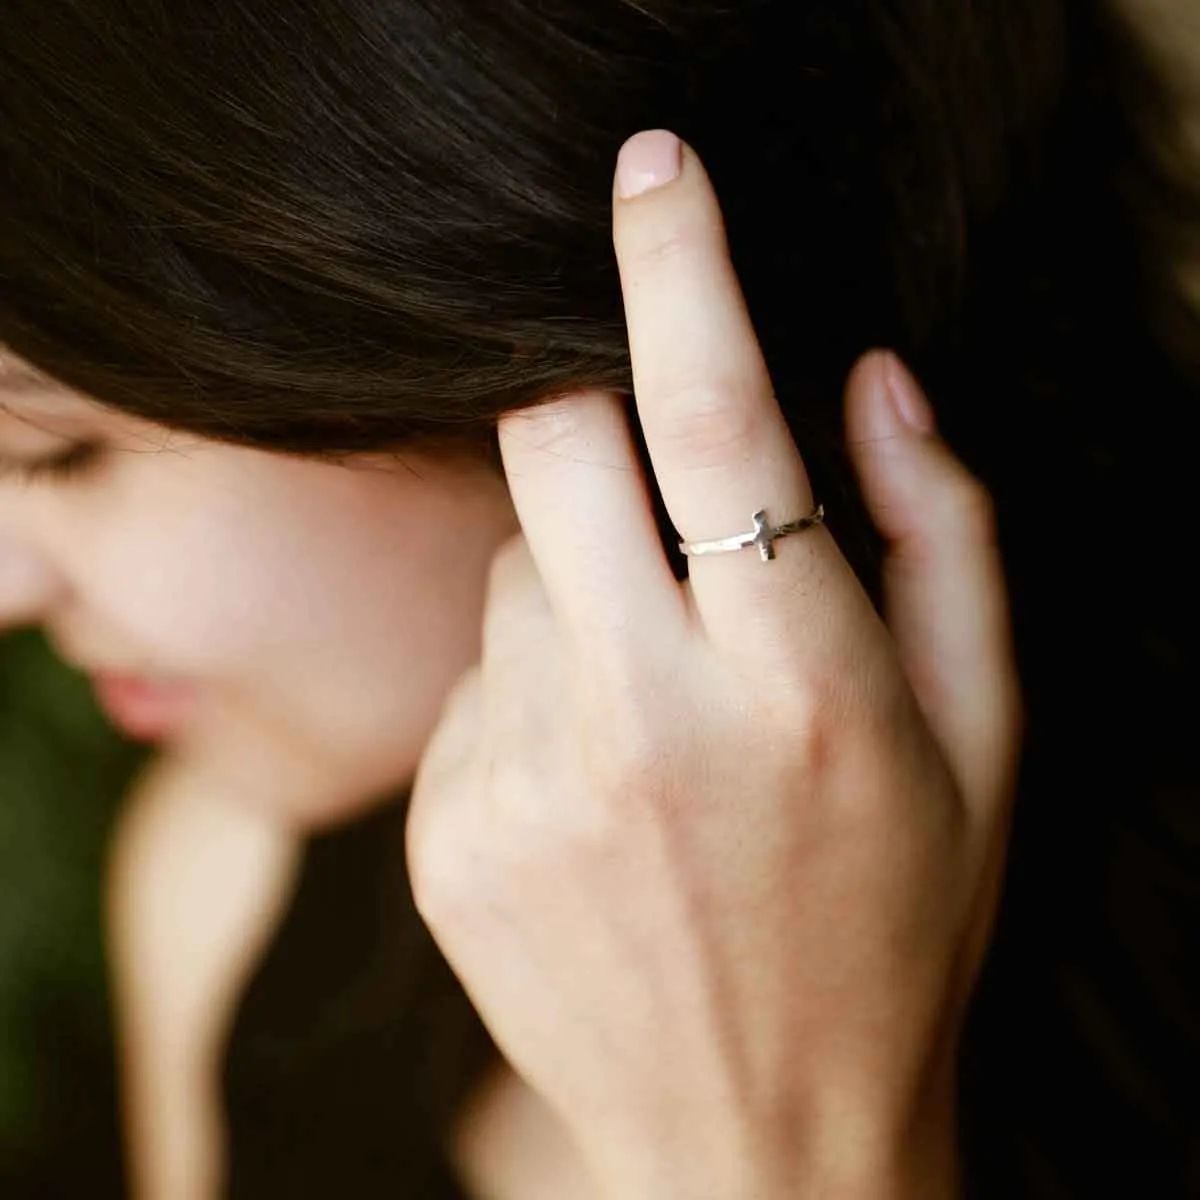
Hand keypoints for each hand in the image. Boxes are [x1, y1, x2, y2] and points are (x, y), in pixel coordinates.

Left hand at [406, 129, 1022, 1198]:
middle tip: (649, 478)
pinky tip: (597, 780)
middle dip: (585, 407)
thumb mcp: (983, 740)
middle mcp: (647, 723)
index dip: (678, 267)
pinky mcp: (449, 833)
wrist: (762, 1138)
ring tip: (654, 701)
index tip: (650, 168)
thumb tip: (868, 378)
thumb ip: (947, 535)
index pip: (717, 418)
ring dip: (577, 582)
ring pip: (511, 569)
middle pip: (552, 445)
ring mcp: (525, 783)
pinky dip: (533, 684)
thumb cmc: (894, 927)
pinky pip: (474, 679)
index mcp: (800, 685)